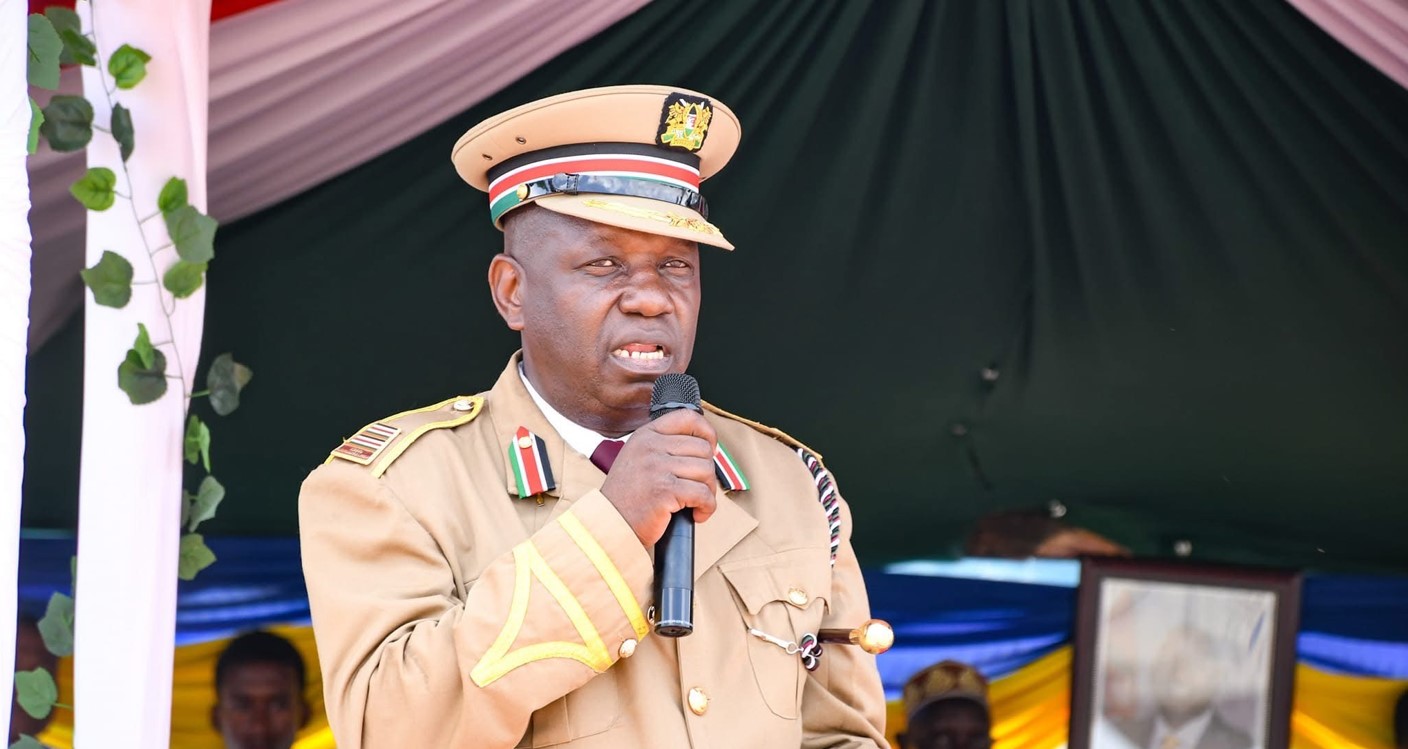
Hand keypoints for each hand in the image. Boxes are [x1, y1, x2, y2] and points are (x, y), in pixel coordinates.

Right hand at [599, 409, 718, 545]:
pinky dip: (706, 508)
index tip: (711, 449)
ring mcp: (657, 467)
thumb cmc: (627, 498)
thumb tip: (705, 445)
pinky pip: (703, 495)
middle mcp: (650, 447)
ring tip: (695, 503)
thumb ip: (664, 447)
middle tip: (697, 488)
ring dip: (708, 492)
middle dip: (707, 472)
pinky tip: (696, 514)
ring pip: (706, 471)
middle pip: (703, 449)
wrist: (611, 525)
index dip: (707, 432)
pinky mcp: (665, 491)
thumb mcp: (638, 458)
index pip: (687, 417)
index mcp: (645, 435)